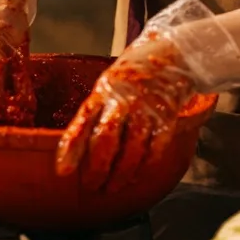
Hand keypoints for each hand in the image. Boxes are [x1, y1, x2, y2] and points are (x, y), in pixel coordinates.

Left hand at [55, 0, 239, 190]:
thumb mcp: (109, 81)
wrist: (175, 51)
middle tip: (92, 187)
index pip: (82, 122)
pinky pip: (156, 146)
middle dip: (97, 170)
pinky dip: (148, 163)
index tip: (63, 172)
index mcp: (103, 90)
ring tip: (114, 187)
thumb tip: (80, 143)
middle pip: (105, 141)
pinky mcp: (168, 115)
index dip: (71, 149)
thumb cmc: (137, 68)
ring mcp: (146, 108)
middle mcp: (123, 99)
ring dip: (122, 173)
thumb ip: (98, 108)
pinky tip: (140, 172)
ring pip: (131, 149)